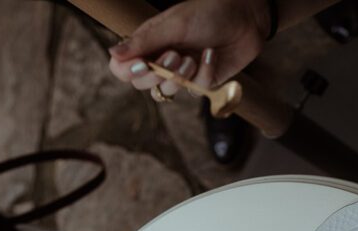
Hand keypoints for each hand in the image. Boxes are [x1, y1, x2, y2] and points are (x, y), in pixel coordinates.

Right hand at [108, 0, 268, 95]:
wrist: (245, 15)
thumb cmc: (208, 12)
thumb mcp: (173, 24)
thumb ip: (142, 41)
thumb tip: (112, 54)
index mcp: (149, 42)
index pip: (123, 69)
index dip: (128, 72)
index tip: (142, 65)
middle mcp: (161, 59)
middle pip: (142, 85)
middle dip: (157, 74)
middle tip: (173, 56)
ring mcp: (181, 73)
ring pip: (168, 92)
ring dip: (180, 76)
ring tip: (192, 56)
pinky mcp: (202, 81)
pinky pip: (196, 88)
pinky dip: (205, 71)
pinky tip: (212, 53)